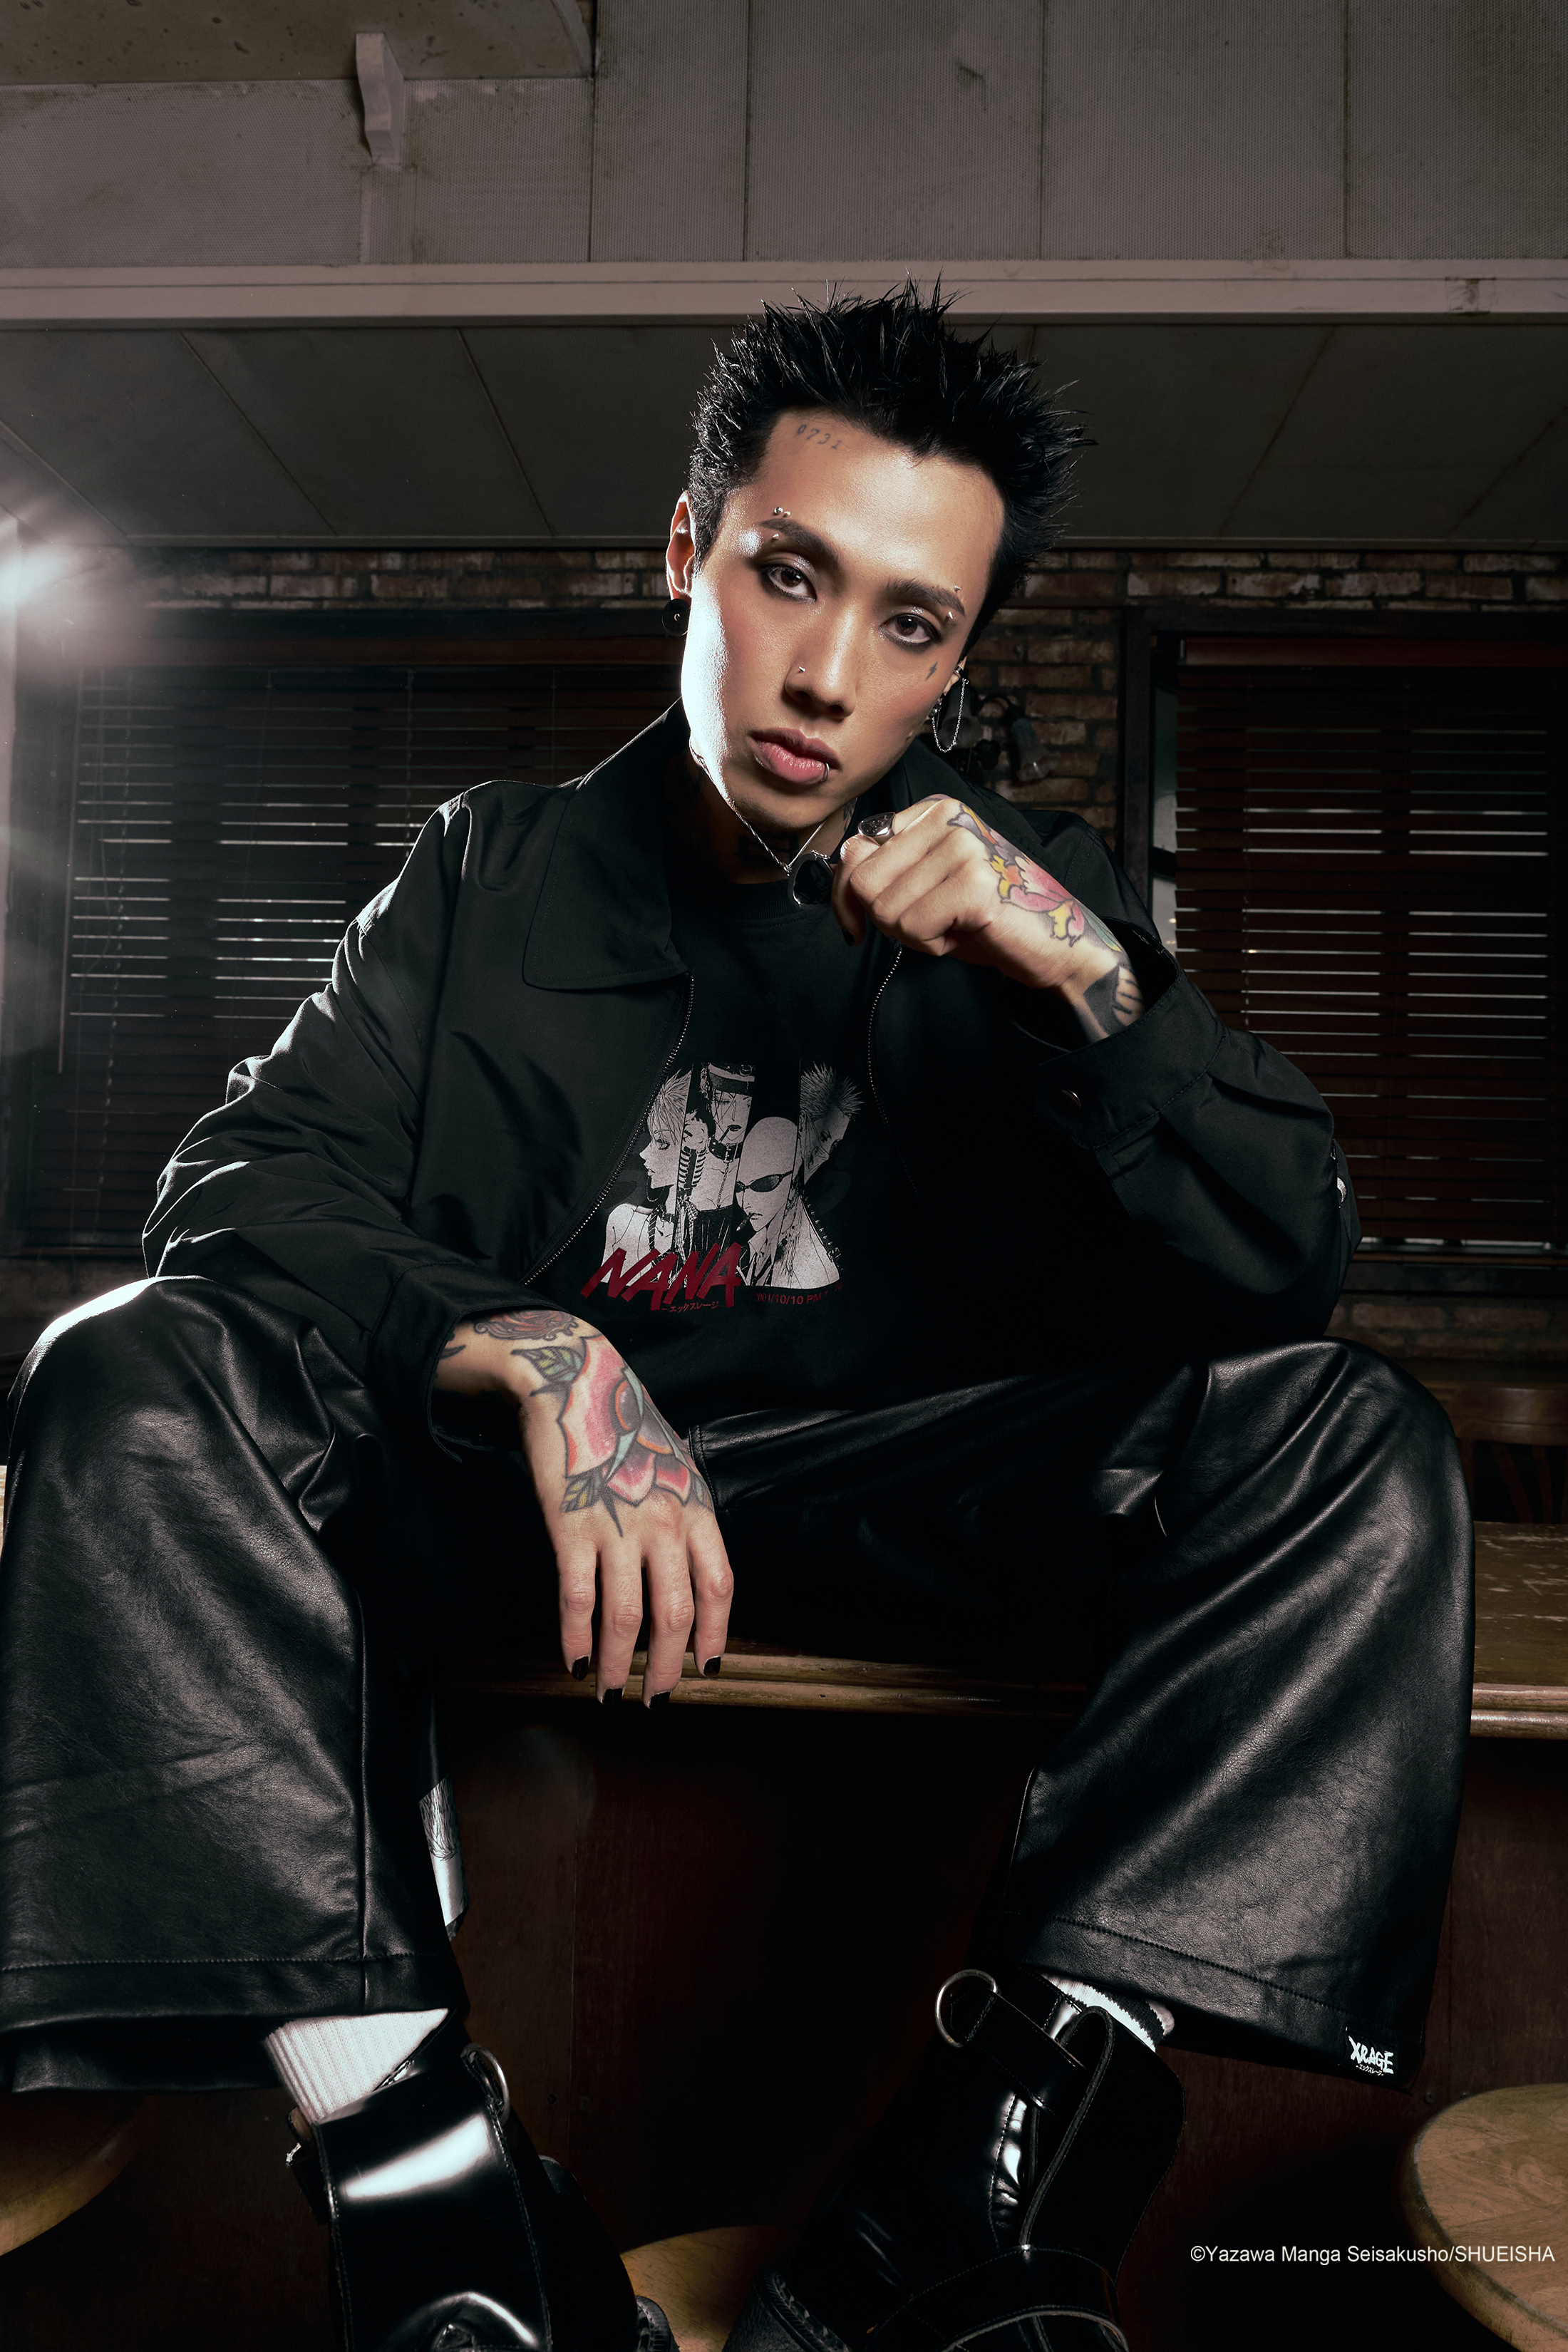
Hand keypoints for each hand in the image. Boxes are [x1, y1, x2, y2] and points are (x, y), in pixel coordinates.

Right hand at [437, 1309, 732, 1702]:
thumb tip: (689, 1581)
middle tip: (655, 1698)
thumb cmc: (624, 1429)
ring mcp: (619, 1525)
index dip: (716, 1635)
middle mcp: (665, 1521)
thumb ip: (684, 1522)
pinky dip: (575, 1638)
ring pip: (627, 1617)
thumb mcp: (673, 1470)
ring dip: (619, 1665)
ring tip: (609, 1692)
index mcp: (696, 1509)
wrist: (575, 1381)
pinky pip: (577, 1598)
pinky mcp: (572, 1526)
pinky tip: (573, 1661)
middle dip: (666, 1667)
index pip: (720, 1587)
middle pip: (676, 1615)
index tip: (705, 1669)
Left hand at [834, 796, 1144, 1040]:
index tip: (857, 925)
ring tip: (954, 924)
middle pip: (864, 883)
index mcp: (934, 811)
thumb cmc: (983, 916)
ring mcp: (964, 848)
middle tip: (931, 921)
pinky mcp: (975, 885)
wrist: (1053, 940)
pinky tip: (966, 931)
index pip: (855, 850)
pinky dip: (933, 946)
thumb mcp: (925, 885)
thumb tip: (843, 873)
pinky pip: (914, 929)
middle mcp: (949, 819)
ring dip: (914, 935)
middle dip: (888, 920)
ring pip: (886, 910)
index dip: (847, 897)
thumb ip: (885, 871)